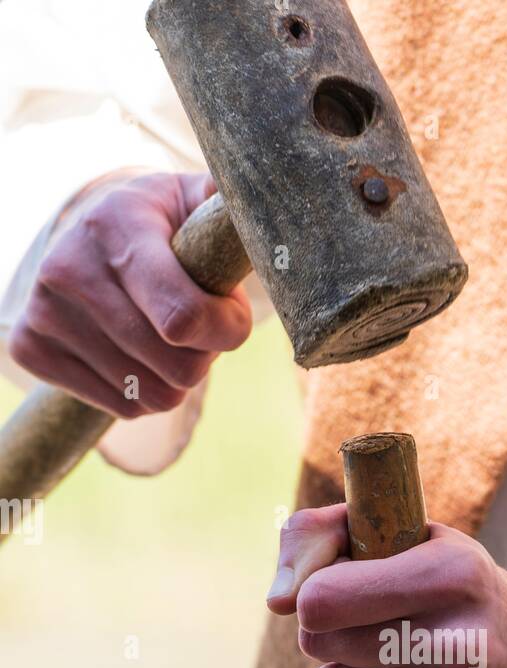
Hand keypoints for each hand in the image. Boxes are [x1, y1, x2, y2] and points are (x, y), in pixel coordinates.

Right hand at [9, 171, 251, 422]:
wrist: (90, 236)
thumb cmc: (161, 226)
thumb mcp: (195, 202)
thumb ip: (231, 207)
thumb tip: (257, 206)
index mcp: (117, 225)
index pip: (183, 318)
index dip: (225, 331)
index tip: (233, 317)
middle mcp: (69, 267)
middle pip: (177, 368)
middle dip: (205, 354)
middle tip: (198, 328)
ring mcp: (44, 311)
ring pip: (153, 395)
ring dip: (175, 377)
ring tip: (168, 339)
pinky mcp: (31, 348)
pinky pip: (124, 408)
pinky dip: (145, 393)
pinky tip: (138, 356)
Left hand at [267, 504, 506, 667]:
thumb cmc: (459, 598)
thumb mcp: (415, 541)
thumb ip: (329, 534)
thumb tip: (277, 599)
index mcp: (452, 576)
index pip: (322, 599)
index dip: (316, 598)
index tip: (340, 598)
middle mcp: (460, 642)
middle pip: (321, 646)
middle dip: (330, 639)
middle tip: (370, 636)